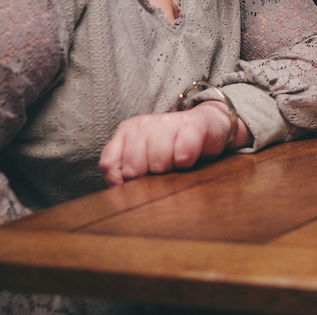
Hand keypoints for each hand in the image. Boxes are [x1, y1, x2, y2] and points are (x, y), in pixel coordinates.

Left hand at [98, 101, 239, 186]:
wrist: (208, 124)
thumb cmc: (172, 148)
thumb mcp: (143, 157)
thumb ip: (124, 171)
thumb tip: (119, 195)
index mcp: (126, 131)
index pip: (109, 164)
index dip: (121, 183)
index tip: (136, 185)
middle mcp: (143, 124)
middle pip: (133, 168)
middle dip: (148, 179)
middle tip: (161, 172)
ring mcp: (166, 122)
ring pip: (157, 162)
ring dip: (169, 171)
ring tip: (175, 165)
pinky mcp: (191, 125)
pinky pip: (182, 155)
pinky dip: (185, 163)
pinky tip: (188, 160)